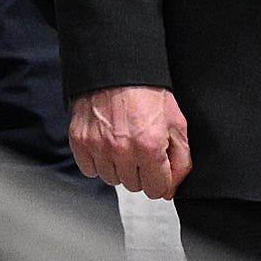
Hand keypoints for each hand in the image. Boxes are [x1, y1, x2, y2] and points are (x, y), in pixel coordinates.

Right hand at [72, 86, 192, 199]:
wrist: (117, 70)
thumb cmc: (147, 92)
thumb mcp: (177, 123)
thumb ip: (181, 160)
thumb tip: (172, 188)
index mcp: (149, 146)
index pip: (157, 190)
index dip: (161, 179)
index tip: (159, 169)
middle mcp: (122, 150)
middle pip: (134, 186)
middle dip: (141, 171)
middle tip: (141, 147)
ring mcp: (98, 147)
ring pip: (112, 179)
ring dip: (119, 167)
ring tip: (124, 143)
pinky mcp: (80, 143)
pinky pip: (90, 170)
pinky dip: (98, 161)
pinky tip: (107, 144)